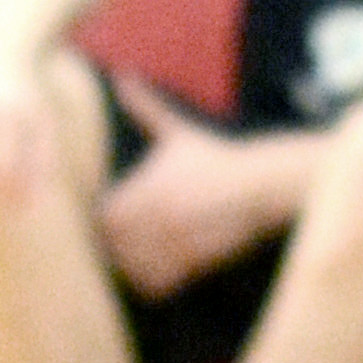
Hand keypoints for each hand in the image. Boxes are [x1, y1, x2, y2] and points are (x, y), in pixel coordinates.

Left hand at [95, 76, 279, 298]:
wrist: (257, 186)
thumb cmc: (214, 157)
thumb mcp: (177, 132)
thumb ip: (145, 107)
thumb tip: (121, 76)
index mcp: (149, 186)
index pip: (105, 215)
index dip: (104, 217)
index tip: (112, 215)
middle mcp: (158, 217)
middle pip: (113, 244)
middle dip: (113, 242)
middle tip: (119, 239)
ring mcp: (174, 244)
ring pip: (131, 268)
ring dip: (128, 264)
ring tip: (135, 255)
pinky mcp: (192, 265)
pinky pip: (156, 286)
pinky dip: (149, 283)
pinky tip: (155, 269)